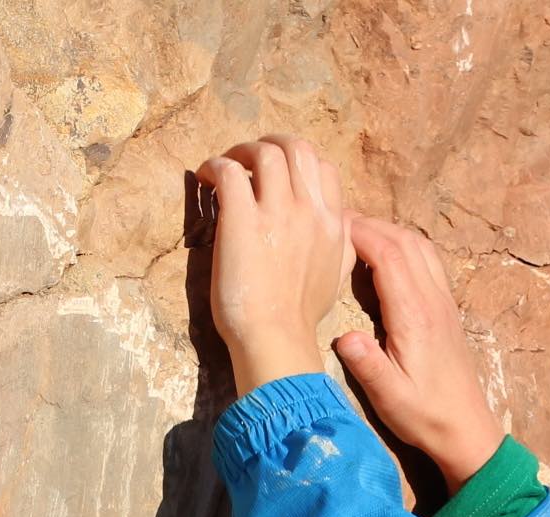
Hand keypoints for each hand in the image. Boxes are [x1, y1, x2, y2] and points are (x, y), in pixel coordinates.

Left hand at [196, 136, 353, 397]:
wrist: (276, 339)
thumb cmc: (300, 318)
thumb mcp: (336, 278)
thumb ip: (341, 246)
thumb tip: (343, 224)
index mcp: (331, 223)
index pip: (323, 167)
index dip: (300, 162)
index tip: (281, 174)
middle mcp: (308, 210)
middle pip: (297, 148)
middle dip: (272, 144)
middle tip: (251, 159)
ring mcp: (276, 212)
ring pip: (265, 152)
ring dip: (242, 151)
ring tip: (226, 166)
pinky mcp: (242, 219)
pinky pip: (229, 171)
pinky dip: (215, 166)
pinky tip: (206, 178)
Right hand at [333, 217, 504, 492]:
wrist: (466, 429)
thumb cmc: (425, 416)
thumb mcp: (389, 397)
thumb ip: (367, 364)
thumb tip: (344, 337)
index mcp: (414, 315)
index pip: (388, 255)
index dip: (361, 232)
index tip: (333, 225)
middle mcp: (432, 300)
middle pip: (404, 241)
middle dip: (371, 225)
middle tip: (338, 224)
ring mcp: (443, 302)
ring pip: (419, 247)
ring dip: (389, 232)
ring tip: (359, 235)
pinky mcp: (447, 310)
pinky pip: (428, 262)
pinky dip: (405, 247)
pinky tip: (387, 258)